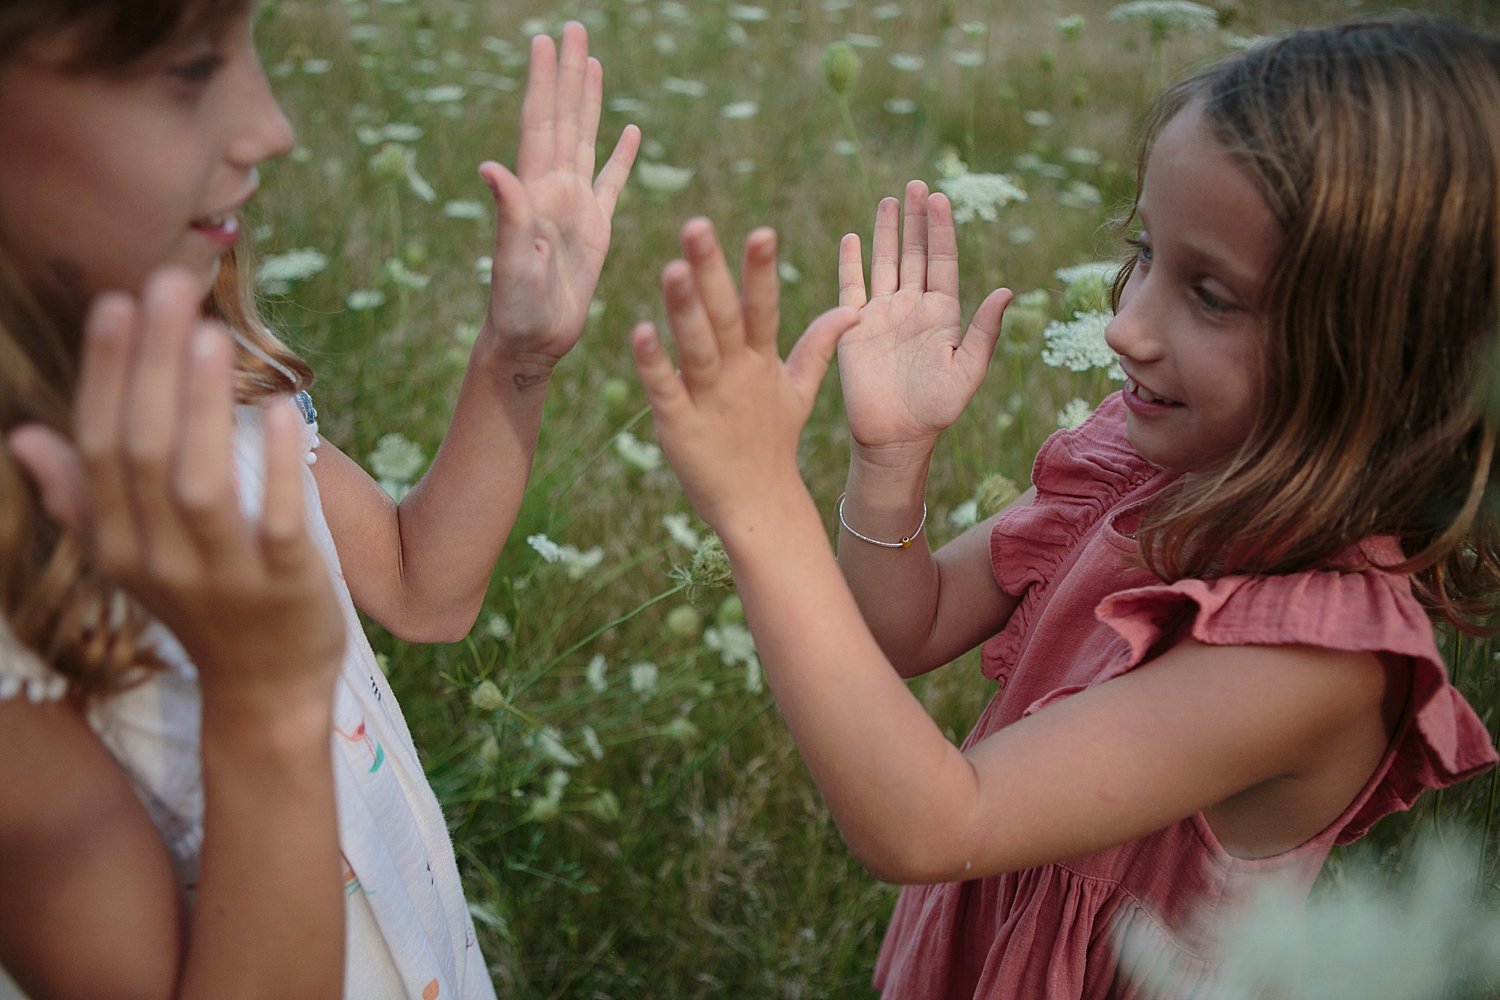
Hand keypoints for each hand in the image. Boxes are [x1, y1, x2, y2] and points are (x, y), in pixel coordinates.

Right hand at [6, 271, 343, 711]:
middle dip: (152, 364)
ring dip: (201, 405)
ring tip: (212, 333)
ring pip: (198, 484)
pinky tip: (286, 407)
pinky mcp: (286, 590)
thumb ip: (80, 499)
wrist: (265, 694)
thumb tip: (25, 435)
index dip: (106, 372)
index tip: (118, 301)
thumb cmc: (201, 610)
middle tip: (171, 284)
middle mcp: (158, 558)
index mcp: (117, 542)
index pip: (100, 443)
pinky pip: (277, 523)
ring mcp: (222, 576)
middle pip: (142, 450)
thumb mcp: (130, 560)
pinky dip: (279, 467)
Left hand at [478, 21, 639, 366]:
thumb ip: (508, 214)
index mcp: (536, 191)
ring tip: (592, 62)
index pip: (540, 123)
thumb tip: (489, 167)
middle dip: (566, 73)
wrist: (530, 341)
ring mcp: (575, 206)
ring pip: (584, 139)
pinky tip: (630, 131)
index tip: (544, 40)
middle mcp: (553, 189)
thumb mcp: (513, 261)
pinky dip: (621, 155)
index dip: (543, 82)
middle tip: (572, 28)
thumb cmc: (516, 307)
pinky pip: (611, 182)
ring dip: (588, 101)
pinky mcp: (594, 229)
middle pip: (562, 118)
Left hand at [632, 219, 857, 532]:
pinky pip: (665, 389)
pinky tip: (639, 331)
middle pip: (725, 317)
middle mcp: (736, 375)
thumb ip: (818, 345)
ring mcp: (708, 399)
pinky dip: (653, 363)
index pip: (763, 309)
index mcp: (760, 362)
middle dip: (713, 272)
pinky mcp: (678, 424)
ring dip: (684, 310)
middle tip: (697, 226)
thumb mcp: (798, 390)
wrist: (757, 505)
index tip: (761, 231)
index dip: (761, 271)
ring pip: (696, 348)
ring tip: (672, 268)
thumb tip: (852, 310)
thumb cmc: (772, 442)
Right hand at [836, 180, 1010, 466]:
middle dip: (915, 218)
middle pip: (914, 253)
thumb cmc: (936, 409)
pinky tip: (851, 238)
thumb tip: (1006, 291)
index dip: (941, 229)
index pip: (941, 261)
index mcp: (941, 313)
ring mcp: (881, 314)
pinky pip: (851, 288)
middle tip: (917, 184)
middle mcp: (911, 307)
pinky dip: (850, 263)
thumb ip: (984, 331)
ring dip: (886, 232)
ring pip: (884, 262)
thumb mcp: (967, 371)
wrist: (894, 436)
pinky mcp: (854, 328)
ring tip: (889, 200)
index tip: (940, 198)